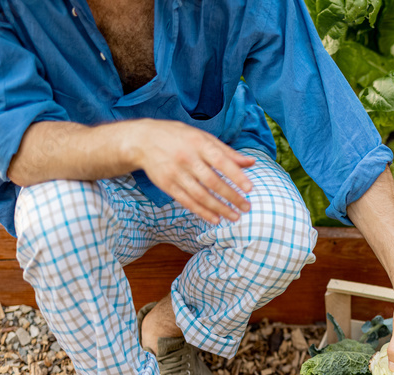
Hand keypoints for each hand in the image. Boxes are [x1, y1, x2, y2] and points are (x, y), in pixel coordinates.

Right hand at [129, 120, 254, 224]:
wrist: (142, 140)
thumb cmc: (178, 137)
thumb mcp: (202, 137)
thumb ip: (226, 151)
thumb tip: (251, 162)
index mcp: (198, 144)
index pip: (221, 161)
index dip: (236, 176)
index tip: (250, 189)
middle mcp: (187, 159)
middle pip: (212, 182)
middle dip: (231, 197)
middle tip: (246, 207)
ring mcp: (176, 173)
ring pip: (200, 195)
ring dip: (219, 208)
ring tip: (234, 217)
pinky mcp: (167, 185)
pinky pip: (187, 201)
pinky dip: (202, 212)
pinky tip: (215, 219)